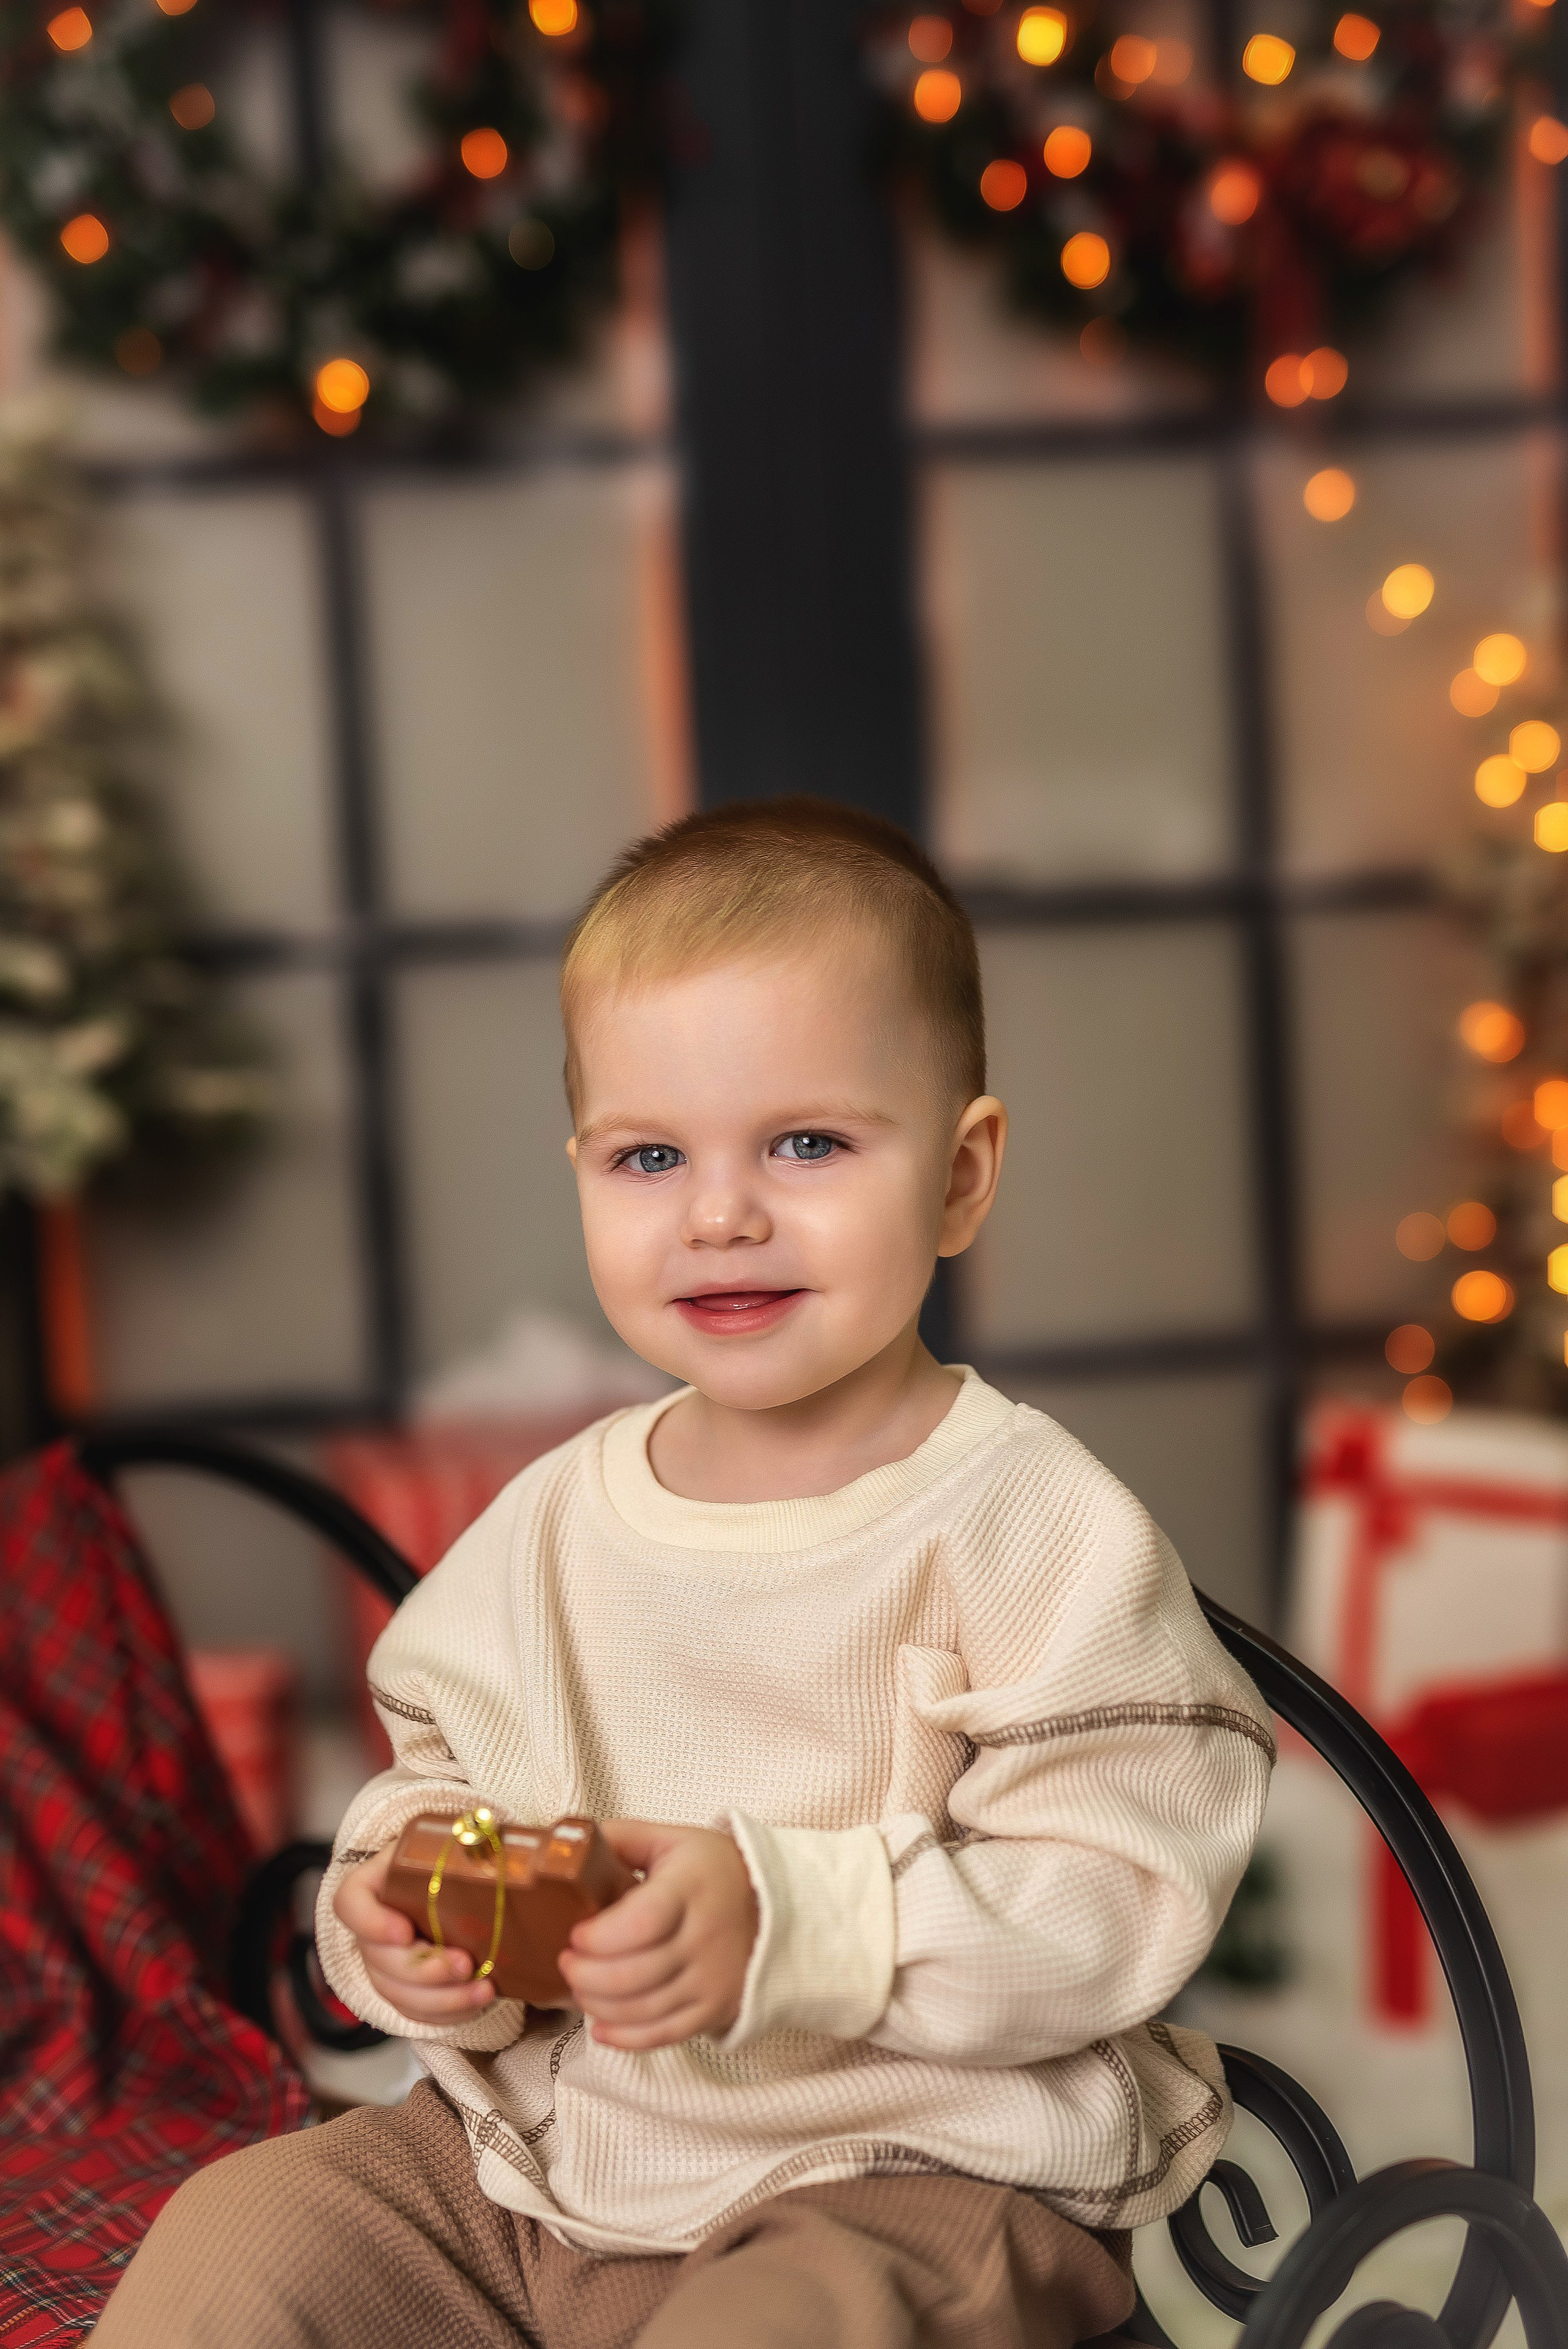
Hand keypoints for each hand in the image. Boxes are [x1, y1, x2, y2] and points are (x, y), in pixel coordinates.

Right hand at [332, 1844, 495, 2024]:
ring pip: (397, 1993)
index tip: (404, 1931)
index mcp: (371, 1886)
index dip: (371, 1922)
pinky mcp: (404, 1991)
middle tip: (463, 1964)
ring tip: (483, 1989)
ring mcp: (383, 1964)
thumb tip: (488, 1840)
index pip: (350, 1903)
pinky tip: (477, 2002)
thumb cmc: (443, 1862)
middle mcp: (370, 1930)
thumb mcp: (445, 1843)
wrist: (445, 1887)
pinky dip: (447, 2013)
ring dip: (442, 1998)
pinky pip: (416, 2013)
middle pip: (378, 1960)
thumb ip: (460, 1842)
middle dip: (423, 1969)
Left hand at [557, 1820, 757, 2050]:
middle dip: (586, 1975)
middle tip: (567, 1963)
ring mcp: (713, 1978)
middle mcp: (706, 1937)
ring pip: (644, 2009)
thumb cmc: (713, 1872)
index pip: (642, 1922)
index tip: (576, 1934)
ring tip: (579, 1987)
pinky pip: (665, 2035)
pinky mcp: (715, 2009)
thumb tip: (572, 1845)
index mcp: (691, 1887)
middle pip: (635, 1974)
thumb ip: (622, 1838)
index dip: (601, 1936)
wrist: (778, 1907)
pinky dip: (625, 2038)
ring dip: (598, 2005)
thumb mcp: (673, 1841)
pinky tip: (600, 2028)